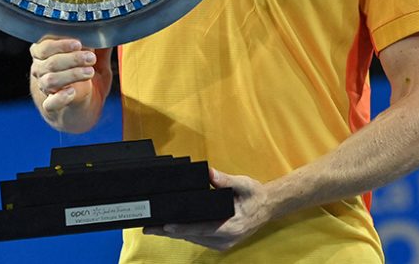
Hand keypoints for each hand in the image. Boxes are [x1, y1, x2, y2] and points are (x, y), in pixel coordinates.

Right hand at [29, 36, 110, 121]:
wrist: (79, 109)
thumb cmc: (85, 78)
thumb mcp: (97, 62)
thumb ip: (100, 49)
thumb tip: (111, 32)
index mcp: (46, 53)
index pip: (45, 45)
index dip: (61, 44)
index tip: (79, 43)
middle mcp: (41, 70)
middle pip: (50, 62)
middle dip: (72, 58)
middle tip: (91, 58)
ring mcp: (45, 89)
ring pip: (50, 80)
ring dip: (71, 74)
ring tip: (89, 72)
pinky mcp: (51, 107)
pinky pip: (50, 103)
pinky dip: (60, 97)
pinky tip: (72, 92)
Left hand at [142, 167, 272, 251]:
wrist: (268, 206)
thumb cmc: (255, 195)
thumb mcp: (243, 184)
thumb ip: (225, 180)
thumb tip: (209, 173)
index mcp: (231, 226)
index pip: (202, 228)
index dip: (182, 228)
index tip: (166, 225)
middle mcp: (226, 239)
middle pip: (193, 237)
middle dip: (170, 232)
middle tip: (150, 228)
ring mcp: (223, 244)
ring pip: (194, 240)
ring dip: (176, 234)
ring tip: (156, 228)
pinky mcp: (221, 243)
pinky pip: (199, 239)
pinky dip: (186, 234)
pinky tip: (173, 228)